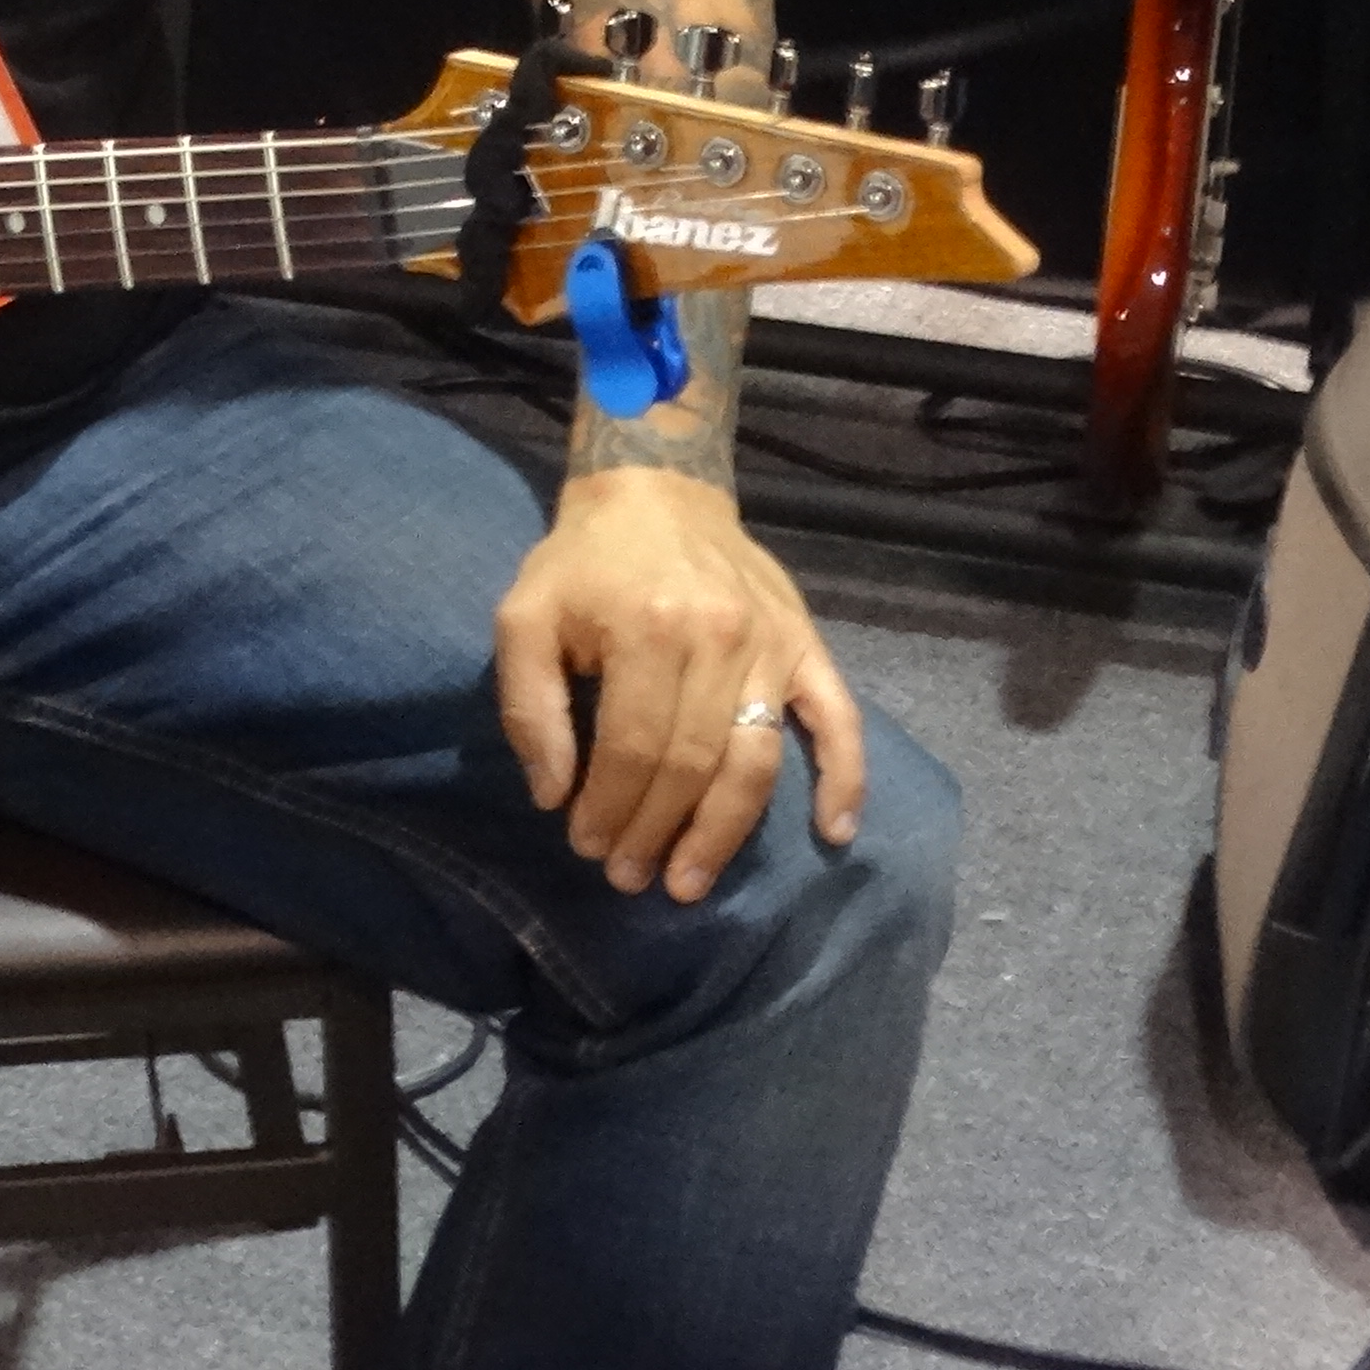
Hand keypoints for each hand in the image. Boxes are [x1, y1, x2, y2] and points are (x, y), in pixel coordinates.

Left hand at [490, 467, 866, 902]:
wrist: (656, 488)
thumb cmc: (584, 562)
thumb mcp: (525, 617)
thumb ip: (529, 707)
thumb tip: (553, 795)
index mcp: (649, 628)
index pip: (635, 747)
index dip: (610, 808)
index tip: (586, 845)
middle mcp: (719, 637)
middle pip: (694, 764)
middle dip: (658, 833)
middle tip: (629, 877)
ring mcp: (772, 644)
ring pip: (756, 759)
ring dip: (725, 832)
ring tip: (690, 880)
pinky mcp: (806, 644)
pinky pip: (838, 718)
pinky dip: (844, 778)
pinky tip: (834, 832)